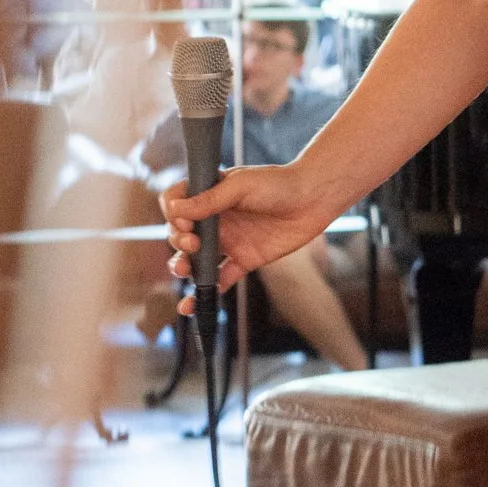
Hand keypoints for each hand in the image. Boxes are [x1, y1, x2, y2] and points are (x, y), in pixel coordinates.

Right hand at [162, 164, 337, 305]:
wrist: (314, 198)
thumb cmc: (279, 183)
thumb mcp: (241, 185)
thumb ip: (210, 200)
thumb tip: (176, 209)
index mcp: (210, 197)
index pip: (177, 206)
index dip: (173, 215)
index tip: (184, 220)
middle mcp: (216, 220)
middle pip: (182, 236)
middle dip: (178, 242)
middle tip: (192, 243)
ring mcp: (229, 242)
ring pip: (196, 260)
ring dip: (183, 268)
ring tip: (184, 270)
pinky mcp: (244, 260)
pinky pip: (221, 279)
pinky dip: (207, 292)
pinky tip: (194, 303)